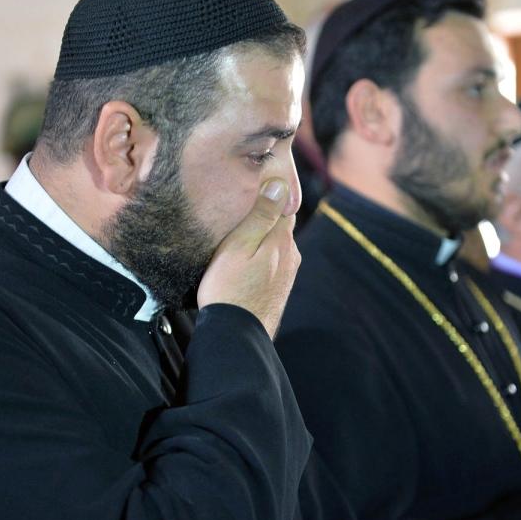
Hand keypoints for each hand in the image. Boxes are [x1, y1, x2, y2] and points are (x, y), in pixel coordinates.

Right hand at [197, 179, 300, 338]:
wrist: (236, 335)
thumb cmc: (229, 289)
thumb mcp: (239, 246)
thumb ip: (261, 216)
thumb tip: (281, 184)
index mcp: (282, 240)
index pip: (284, 204)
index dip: (271, 192)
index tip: (253, 184)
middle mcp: (291, 254)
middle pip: (281, 224)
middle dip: (266, 215)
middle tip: (240, 209)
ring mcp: (287, 273)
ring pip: (276, 243)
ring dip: (263, 237)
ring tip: (239, 235)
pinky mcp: (280, 288)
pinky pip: (273, 261)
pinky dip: (262, 255)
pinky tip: (245, 260)